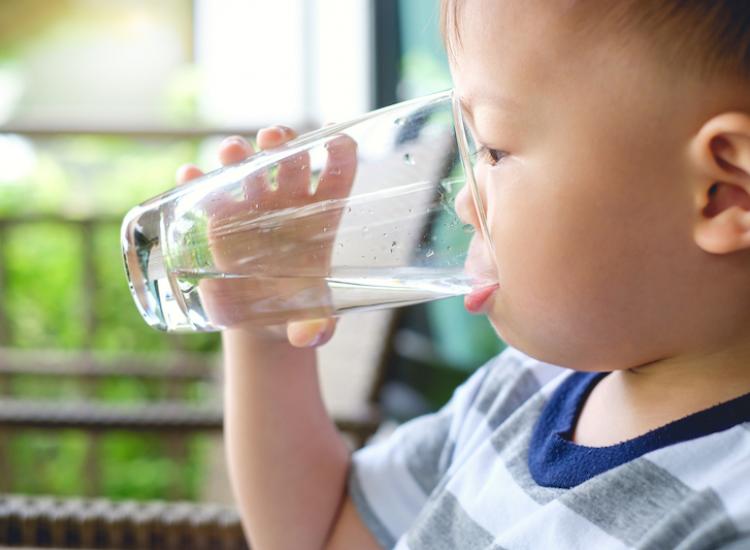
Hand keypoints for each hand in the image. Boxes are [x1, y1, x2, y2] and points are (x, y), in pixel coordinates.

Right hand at [175, 126, 356, 346]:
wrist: (264, 320)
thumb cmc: (298, 313)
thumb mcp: (311, 323)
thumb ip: (316, 327)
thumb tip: (310, 335)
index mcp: (324, 219)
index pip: (338, 175)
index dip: (340, 152)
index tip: (337, 137)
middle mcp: (290, 206)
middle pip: (290, 160)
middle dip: (282, 142)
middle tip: (273, 137)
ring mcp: (255, 210)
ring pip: (249, 168)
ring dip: (240, 153)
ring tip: (231, 151)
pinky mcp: (223, 222)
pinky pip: (209, 193)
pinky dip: (197, 180)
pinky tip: (189, 174)